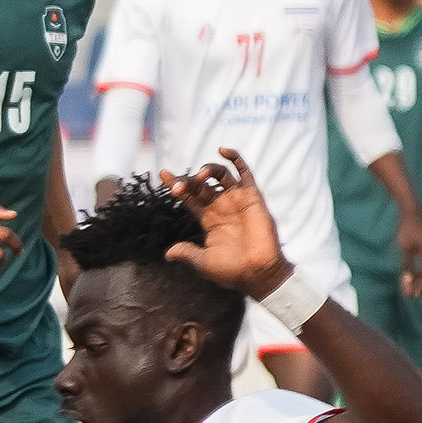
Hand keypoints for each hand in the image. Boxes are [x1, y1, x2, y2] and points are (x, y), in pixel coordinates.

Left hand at [160, 148, 294, 297]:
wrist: (258, 272)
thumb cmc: (232, 270)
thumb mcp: (204, 262)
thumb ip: (187, 253)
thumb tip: (168, 254)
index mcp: (208, 219)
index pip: (189, 197)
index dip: (176, 185)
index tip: (163, 174)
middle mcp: (221, 206)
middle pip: (201, 185)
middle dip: (188, 182)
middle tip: (179, 187)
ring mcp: (236, 200)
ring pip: (220, 175)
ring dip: (208, 169)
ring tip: (200, 175)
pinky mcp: (252, 196)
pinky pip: (244, 172)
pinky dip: (235, 158)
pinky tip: (223, 150)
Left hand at [394, 204, 421, 298]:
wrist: (413, 215)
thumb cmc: (407, 230)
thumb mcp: (405, 249)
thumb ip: (406, 265)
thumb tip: (406, 280)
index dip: (419, 287)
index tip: (411, 295)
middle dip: (421, 287)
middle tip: (411, 296)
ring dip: (421, 281)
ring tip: (410, 289)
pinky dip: (421, 274)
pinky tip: (412, 277)